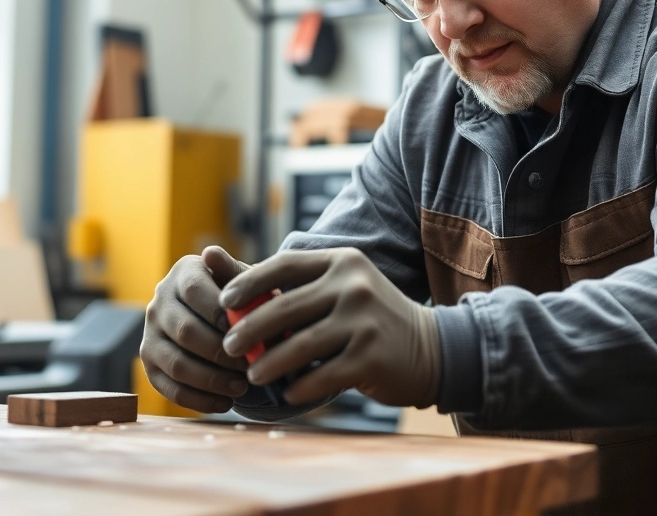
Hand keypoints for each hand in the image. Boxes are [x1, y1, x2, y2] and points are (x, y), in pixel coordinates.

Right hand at [140, 246, 252, 412]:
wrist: (223, 315)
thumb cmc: (240, 297)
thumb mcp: (243, 280)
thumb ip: (235, 273)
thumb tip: (211, 252)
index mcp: (183, 273)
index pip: (196, 291)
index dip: (222, 313)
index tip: (250, 329)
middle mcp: (159, 301)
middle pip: (186, 332)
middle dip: (222, 353)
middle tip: (251, 365)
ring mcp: (149, 333)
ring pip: (177, 364)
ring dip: (213, 380)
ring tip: (242, 387)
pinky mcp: (148, 363)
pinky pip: (170, 388)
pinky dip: (200, 400)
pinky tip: (226, 403)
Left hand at [219, 248, 440, 407]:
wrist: (432, 349)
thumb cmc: (371, 320)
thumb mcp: (344, 291)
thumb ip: (301, 292)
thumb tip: (240, 307)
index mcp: (342, 262)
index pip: (284, 265)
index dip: (248, 282)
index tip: (224, 302)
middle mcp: (353, 286)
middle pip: (285, 307)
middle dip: (250, 329)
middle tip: (229, 346)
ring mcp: (364, 321)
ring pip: (300, 345)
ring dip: (269, 363)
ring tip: (253, 375)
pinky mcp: (371, 358)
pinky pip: (322, 376)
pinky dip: (300, 387)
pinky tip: (287, 394)